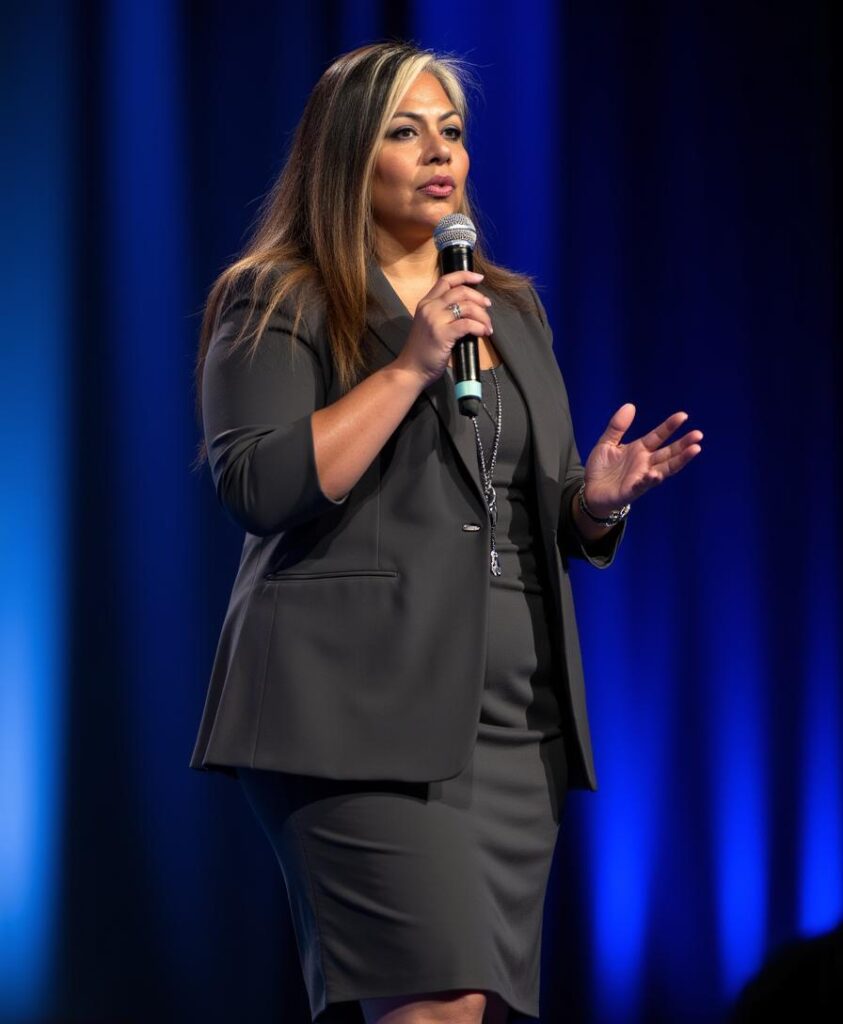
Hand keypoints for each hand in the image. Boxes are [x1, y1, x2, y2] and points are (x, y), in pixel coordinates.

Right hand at [392, 270, 493, 386]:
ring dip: (483, 316)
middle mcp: (429, 307)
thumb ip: (443, 314)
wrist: (411, 370)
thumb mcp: (430, 325)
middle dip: (479, 298)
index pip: (446, 280)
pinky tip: (483, 333)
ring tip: (487, 327)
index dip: (465, 276)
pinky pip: (467, 324)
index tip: (479, 278)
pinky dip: (479, 327)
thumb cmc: (422, 352)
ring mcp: (435, 320)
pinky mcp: (442, 334)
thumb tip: (470, 311)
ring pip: (467, 307)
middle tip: (488, 307)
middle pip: (461, 291)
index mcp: (426, 303)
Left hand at [583, 403, 702, 515]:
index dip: (670, 426)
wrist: (589, 492)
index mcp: (640, 450)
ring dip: (679, 460)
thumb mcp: (607, 443)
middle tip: (698, 435)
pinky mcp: (632, 491)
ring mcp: (641, 477)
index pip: (658, 436)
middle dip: (684, 444)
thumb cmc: (601, 469)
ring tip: (694, 450)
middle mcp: (645, 463)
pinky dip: (650, 480)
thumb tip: (630, 405)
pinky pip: (643, 485)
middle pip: (669, 452)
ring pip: (665, 468)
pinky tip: (656, 474)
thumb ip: (617, 426)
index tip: (683, 416)